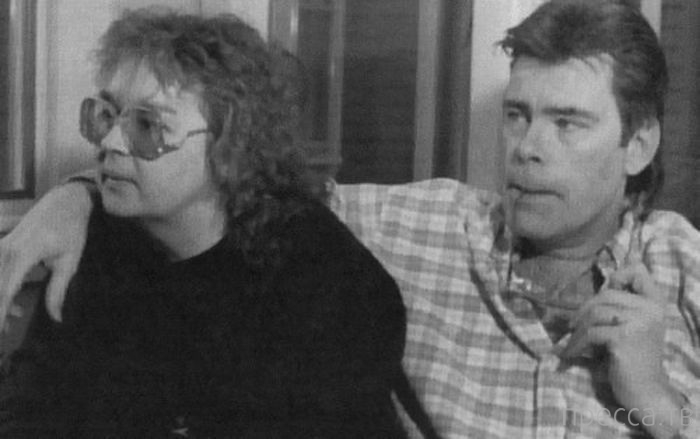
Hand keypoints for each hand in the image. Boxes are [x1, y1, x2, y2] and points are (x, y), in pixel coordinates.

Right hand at [0, 182, 92, 330]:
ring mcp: (0, 246)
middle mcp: (5, 249)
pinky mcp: (0, 247)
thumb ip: (58, 290)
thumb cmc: (71, 230)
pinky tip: (14, 307)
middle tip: (6, 332)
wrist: (65, 201)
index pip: (5, 289)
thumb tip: (55, 317)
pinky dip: (3, 291)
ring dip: (2, 301)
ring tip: (16, 318)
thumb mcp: (70, 261)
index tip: (1, 332)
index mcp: (23, 253)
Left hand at [560, 262, 670, 413]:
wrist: (645, 391)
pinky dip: (576, 344)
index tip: (604, 288)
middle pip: (606, 294)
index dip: (619, 275)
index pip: (638, 271)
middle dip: (584, 309)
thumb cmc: (633, 359)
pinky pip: (590, 333)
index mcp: (654, 303)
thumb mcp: (632, 326)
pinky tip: (569, 354)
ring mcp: (638, 323)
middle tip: (572, 326)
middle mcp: (650, 309)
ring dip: (577, 329)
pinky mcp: (623, 338)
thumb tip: (602, 279)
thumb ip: (621, 305)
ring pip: (595, 312)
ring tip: (571, 342)